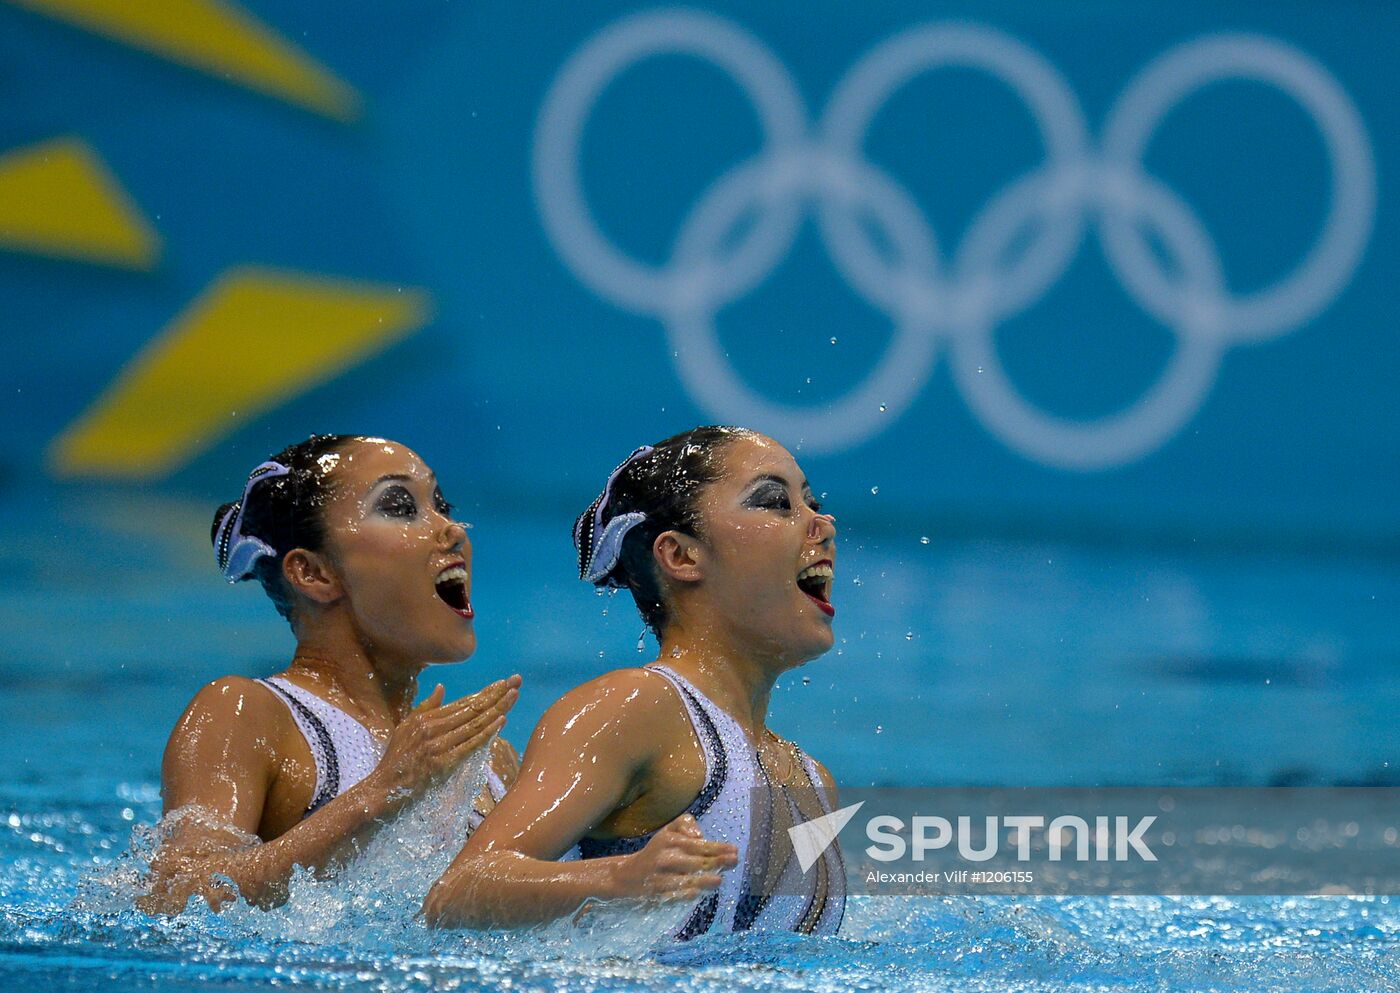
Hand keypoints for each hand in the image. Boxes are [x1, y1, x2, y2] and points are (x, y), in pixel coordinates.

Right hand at [369, 676, 520, 799]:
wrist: (383, 789)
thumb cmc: (396, 760)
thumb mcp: (406, 728)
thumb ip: (426, 708)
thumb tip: (442, 688)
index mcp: (426, 718)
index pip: (463, 703)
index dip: (485, 692)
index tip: (503, 683)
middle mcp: (432, 728)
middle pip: (472, 709)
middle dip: (496, 695)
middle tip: (516, 682)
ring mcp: (437, 745)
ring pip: (474, 724)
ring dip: (497, 709)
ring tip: (514, 696)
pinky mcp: (442, 763)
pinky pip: (469, 745)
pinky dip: (487, 732)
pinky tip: (501, 721)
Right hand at [613, 813, 737, 900]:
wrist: (627, 876)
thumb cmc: (656, 852)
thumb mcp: (668, 831)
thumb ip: (685, 824)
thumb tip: (701, 835)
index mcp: (670, 841)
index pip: (699, 845)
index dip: (719, 848)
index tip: (734, 850)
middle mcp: (666, 858)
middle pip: (697, 862)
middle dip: (718, 862)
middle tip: (734, 861)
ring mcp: (662, 878)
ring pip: (688, 880)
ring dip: (706, 880)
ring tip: (719, 880)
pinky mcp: (658, 896)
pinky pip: (676, 896)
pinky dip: (688, 894)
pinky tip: (699, 893)